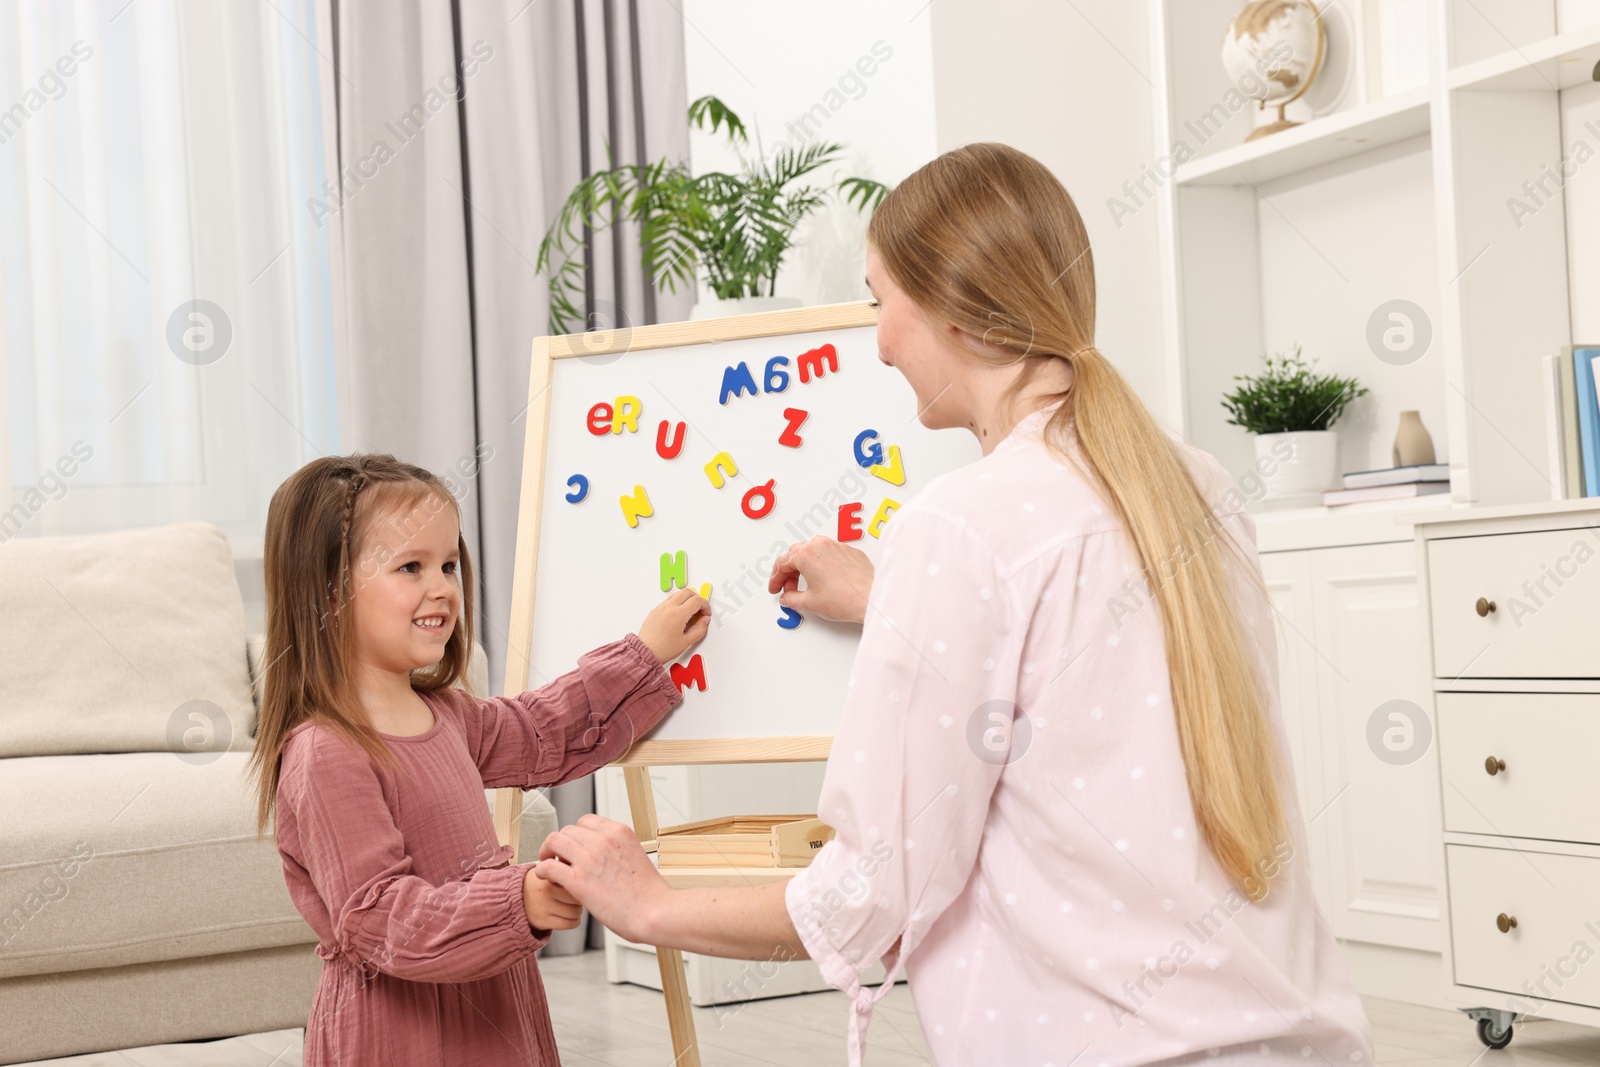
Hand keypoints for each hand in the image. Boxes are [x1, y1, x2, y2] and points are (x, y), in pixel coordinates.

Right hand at [522, 866, 582, 932]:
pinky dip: (574, 920)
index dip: (581, 881)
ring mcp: (544, 907)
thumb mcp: (551, 866)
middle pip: (579, 895)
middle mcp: (547, 890)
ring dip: (578, 910)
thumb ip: (568, 866)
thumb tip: (589, 871)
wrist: (516, 895)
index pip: (577, 878)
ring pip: (577, 911)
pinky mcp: (543, 921)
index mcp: (550, 874)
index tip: (580, 881)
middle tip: (576, 894)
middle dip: (581, 896)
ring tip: (571, 905)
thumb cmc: (542, 879)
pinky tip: (569, 915)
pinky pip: (570, 923)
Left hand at [535, 815, 671, 944]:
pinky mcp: (578, 879)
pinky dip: (543, 870)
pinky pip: (548, 866)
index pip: (586, 821)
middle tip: (559, 858)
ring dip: (548, 852)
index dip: (577, 834)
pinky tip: (546, 877)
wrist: (655, 912)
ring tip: (549, 864)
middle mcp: (603, 839)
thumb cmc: (649, 894)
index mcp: (619, 832)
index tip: (575, 847)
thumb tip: (603, 856)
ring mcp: (589, 858)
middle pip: (568, 830)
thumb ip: (617, 850)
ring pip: (554, 841)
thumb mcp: (636, 856)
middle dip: (561, 843)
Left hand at [638, 588, 710, 664]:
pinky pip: (669, 600)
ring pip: (677, 594)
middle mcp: (668, 607)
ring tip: (689, 612)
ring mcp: (660, 607)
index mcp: (678, 614)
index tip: (706, 613)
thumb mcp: (687, 642)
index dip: (705, 606)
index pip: (697, 601)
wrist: (645, 652)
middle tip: (700, 610)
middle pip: (688, 592)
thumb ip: (700, 629)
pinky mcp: (655, 610)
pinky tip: (679, 615)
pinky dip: (677, 602)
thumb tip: (704, 621)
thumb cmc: (662, 649)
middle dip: (697, 599)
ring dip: (687, 599)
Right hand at [767, 536, 874, 624]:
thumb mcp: (809, 603)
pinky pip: (830, 554)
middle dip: (789, 571)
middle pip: (796, 554)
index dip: (776, 578)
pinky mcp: (850, 551)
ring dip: (806, 565)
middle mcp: (821, 545)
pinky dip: (823, 564)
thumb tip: (787, 598)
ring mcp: (837, 546)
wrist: (871, 598)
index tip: (776, 588)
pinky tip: (826, 579)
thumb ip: (791, 599)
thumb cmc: (845, 598)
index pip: (782, 563)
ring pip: (814, 550)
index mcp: (806, 555)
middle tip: (790, 588)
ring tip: (807, 582)